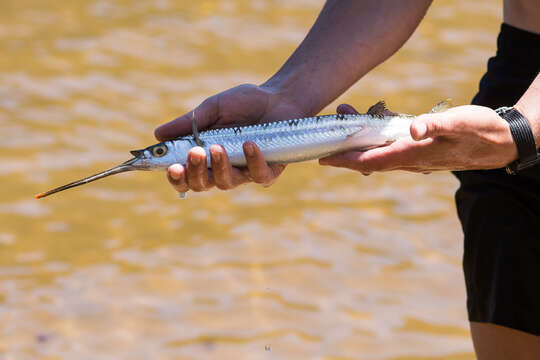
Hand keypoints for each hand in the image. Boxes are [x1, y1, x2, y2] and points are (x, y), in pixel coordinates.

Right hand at [154, 84, 305, 192]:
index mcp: (205, 157)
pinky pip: (259, 175)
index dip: (176, 178)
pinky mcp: (270, 171)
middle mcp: (223, 169)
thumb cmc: (245, 103)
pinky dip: (253, 161)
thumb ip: (188, 123)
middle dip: (194, 172)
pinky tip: (249, 144)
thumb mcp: (212, 108)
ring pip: (227, 182)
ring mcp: (246, 172)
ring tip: (217, 147)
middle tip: (193, 153)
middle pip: (202, 185)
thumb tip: (157, 134)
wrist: (280, 96)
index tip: (171, 167)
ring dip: (219, 166)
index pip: (185, 177)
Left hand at [319, 104, 517, 172]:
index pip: (371, 161)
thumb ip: (435, 126)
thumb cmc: (481, 132)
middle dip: (345, 149)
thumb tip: (412, 129)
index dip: (346, 160)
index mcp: (414, 155)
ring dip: (359, 138)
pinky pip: (391, 145)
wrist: (500, 143)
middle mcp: (409, 160)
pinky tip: (370, 120)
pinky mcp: (419, 149)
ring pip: (378, 150)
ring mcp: (414, 156)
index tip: (324, 158)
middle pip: (369, 158)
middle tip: (324, 136)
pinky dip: (376, 135)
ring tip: (345, 115)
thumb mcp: (460, 124)